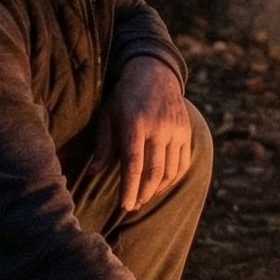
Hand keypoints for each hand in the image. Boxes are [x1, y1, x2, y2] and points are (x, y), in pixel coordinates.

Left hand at [96, 58, 192, 213]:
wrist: (155, 74)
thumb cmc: (125, 98)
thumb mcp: (108, 117)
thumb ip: (104, 146)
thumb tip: (93, 173)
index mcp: (135, 124)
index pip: (133, 164)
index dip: (130, 188)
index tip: (125, 205)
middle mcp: (159, 128)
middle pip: (154, 172)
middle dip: (143, 193)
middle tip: (134, 205)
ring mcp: (176, 130)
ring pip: (170, 171)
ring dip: (157, 189)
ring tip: (145, 197)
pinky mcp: (187, 132)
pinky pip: (183, 163)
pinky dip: (173, 179)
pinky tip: (161, 185)